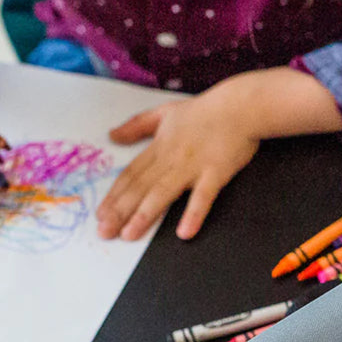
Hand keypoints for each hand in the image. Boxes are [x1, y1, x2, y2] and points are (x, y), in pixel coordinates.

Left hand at [96, 82, 260, 240]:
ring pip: (163, 193)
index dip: (114, 196)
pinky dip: (193, 214)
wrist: (240, 106)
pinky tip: (184, 232)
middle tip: (105, 232)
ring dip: (145, 215)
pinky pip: (203, 197)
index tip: (100, 214)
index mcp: (159, 147)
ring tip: (129, 234)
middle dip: (120, 211)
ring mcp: (193, 167)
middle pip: (140, 187)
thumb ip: (137, 125)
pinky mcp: (216, 173)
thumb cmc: (206, 110)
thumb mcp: (164, 112)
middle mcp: (171, 159)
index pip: (131, 175)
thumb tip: (112, 135)